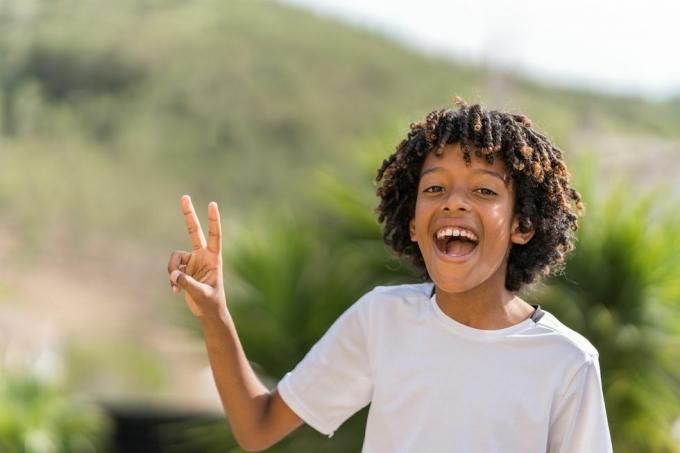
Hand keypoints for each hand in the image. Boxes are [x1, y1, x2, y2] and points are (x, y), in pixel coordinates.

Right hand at [167, 195, 225, 317]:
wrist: (207, 312)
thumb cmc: (211, 303)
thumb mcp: (201, 294)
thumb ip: (187, 283)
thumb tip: (173, 274)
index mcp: (213, 258)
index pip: (214, 236)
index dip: (213, 220)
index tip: (212, 204)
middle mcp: (202, 256)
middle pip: (194, 231)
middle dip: (189, 215)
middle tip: (184, 196)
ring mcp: (192, 261)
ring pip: (174, 258)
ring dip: (171, 271)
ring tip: (176, 287)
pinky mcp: (183, 269)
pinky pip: (171, 269)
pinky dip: (171, 279)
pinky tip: (175, 291)